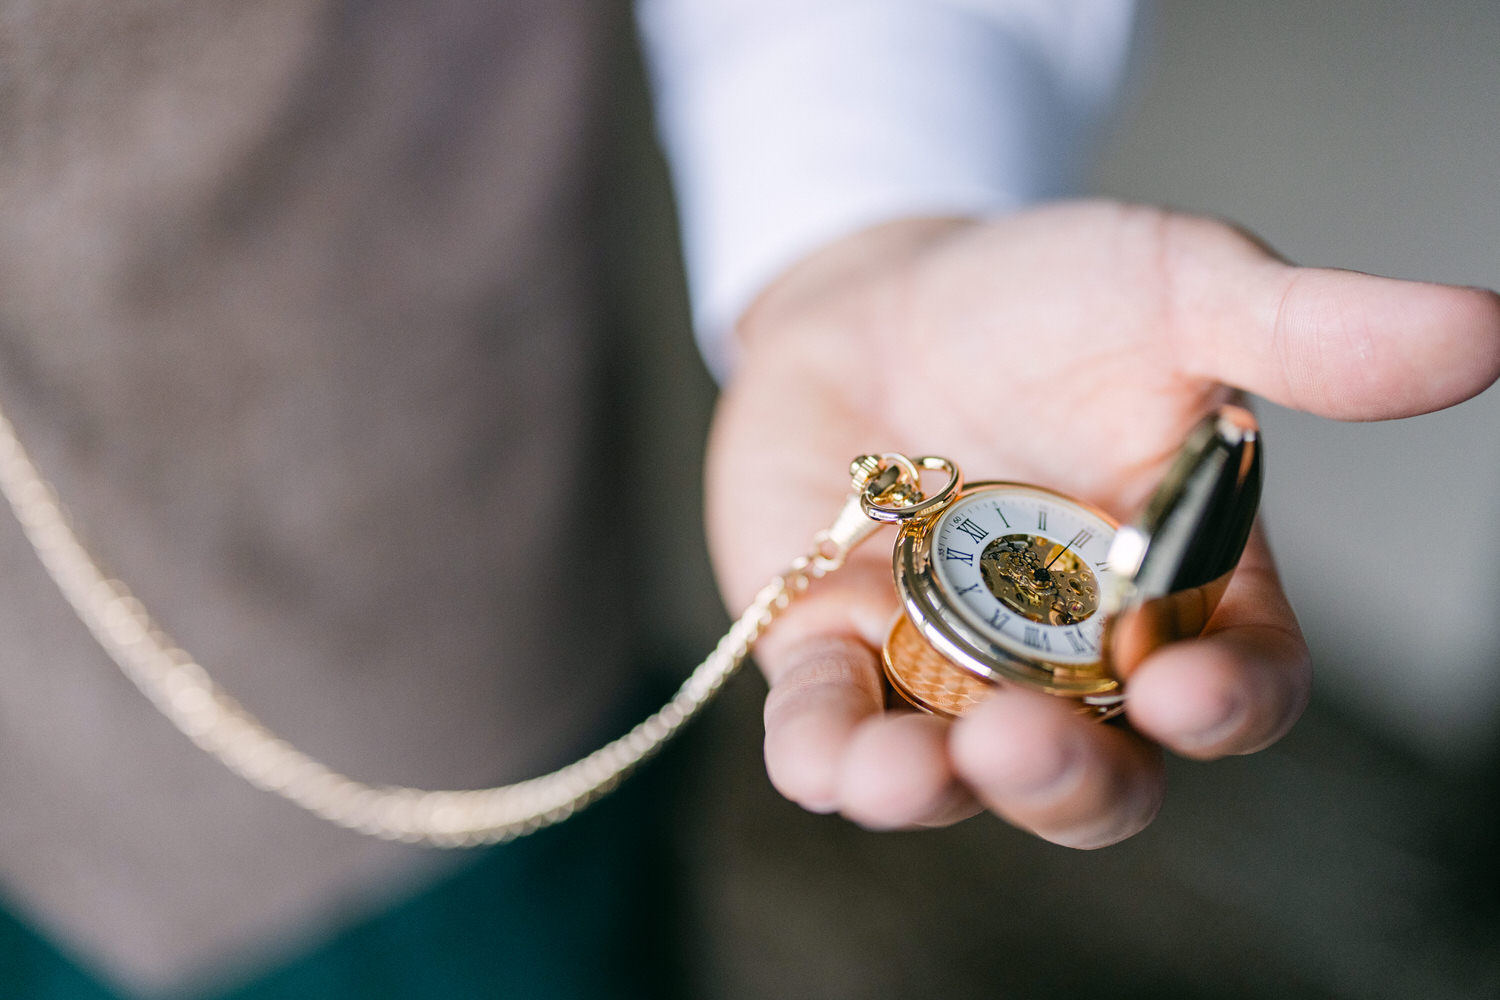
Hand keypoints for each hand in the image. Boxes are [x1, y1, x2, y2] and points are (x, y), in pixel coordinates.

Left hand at [705, 201, 1499, 847]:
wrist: (883, 295)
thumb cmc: (1044, 297)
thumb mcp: (1175, 291)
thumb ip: (1304, 332)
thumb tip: (1485, 331)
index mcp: (1182, 592)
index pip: (1236, 684)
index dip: (1226, 705)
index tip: (1191, 690)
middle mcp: (1070, 660)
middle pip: (1099, 772)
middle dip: (1067, 778)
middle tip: (1025, 743)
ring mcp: (947, 671)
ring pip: (954, 777)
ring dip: (928, 793)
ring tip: (902, 775)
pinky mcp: (835, 656)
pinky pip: (829, 733)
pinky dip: (825, 754)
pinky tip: (825, 759)